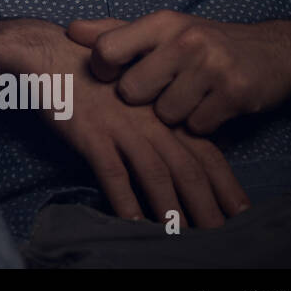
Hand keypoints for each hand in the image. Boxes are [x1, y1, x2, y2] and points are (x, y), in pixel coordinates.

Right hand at [24, 21, 250, 227]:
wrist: (50, 53)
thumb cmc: (93, 73)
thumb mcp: (137, 89)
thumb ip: (162, 118)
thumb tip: (189, 148)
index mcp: (163, 110)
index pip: (206, 151)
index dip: (225, 183)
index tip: (240, 211)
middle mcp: (150, 120)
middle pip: (187, 168)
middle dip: (207, 204)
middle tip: (222, 234)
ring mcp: (121, 127)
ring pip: (156, 174)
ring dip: (171, 209)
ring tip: (183, 237)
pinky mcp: (91, 134)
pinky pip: (113, 174)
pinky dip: (125, 201)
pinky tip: (133, 223)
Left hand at [66, 11, 290, 133]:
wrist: (275, 50)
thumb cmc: (204, 41)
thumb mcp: (161, 28)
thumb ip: (113, 32)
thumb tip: (70, 31)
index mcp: (161, 22)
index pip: (107, 51)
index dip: (103, 71)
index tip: (114, 77)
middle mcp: (184, 41)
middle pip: (131, 92)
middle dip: (142, 99)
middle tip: (161, 90)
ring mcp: (212, 67)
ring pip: (164, 114)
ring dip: (174, 114)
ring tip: (189, 96)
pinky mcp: (235, 94)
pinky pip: (196, 127)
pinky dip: (201, 124)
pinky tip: (211, 105)